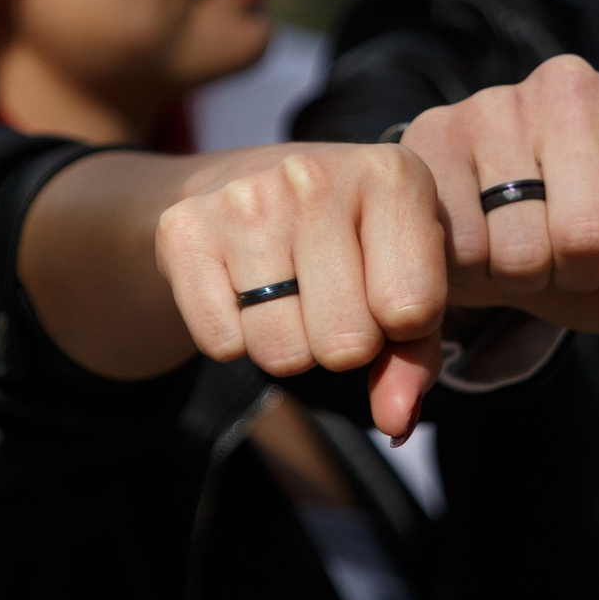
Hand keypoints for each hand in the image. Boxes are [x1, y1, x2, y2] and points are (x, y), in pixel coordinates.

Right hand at [157, 144, 449, 437]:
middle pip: (345, 344)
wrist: (246, 182)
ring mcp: (244, 199)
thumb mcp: (406, 281)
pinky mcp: (183, 228)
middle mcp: (315, 177)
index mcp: (392, 176)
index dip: (401, 327)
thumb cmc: (351, 244)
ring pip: (281, 353)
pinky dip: (235, 338)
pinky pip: (222, 345)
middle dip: (342, 344)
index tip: (385, 291)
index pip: (412, 311)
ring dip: (289, 346)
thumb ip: (415, 358)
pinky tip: (242, 287)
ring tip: (288, 293)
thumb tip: (395, 423)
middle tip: (330, 298)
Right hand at [401, 55, 598, 339]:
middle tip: (566, 249)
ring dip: (525, 276)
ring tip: (523, 241)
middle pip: (589, 235)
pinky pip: (463, 252)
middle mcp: (571, 81)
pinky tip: (480, 237)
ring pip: (522, 252)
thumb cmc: (598, 240)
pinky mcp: (432, 138)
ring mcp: (495, 103)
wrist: (502, 227)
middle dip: (580, 272)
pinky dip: (474, 272)